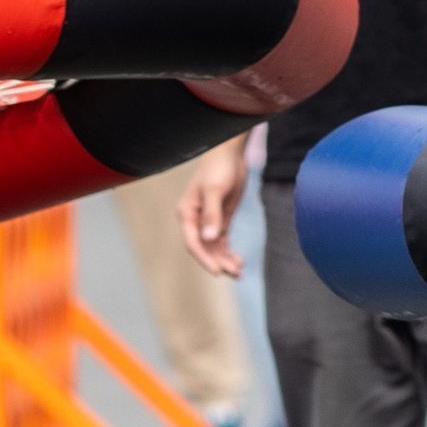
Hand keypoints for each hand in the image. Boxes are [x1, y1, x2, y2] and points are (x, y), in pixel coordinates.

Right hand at [180, 136, 250, 279]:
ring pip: (213, 248)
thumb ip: (212, 214)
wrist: (229, 154)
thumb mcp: (215, 190)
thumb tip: (209, 237)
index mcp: (187, 214)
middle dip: (218, 262)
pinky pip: (221, 242)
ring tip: (239, 271)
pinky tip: (239, 261)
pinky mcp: (219, 220)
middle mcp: (194, 220)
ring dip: (224, 260)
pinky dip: (228, 252)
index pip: (193, 243)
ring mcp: (207, 221)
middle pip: (204, 249)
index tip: (218, 271)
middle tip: (236, 273)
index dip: (204, 259)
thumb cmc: (218, 168)